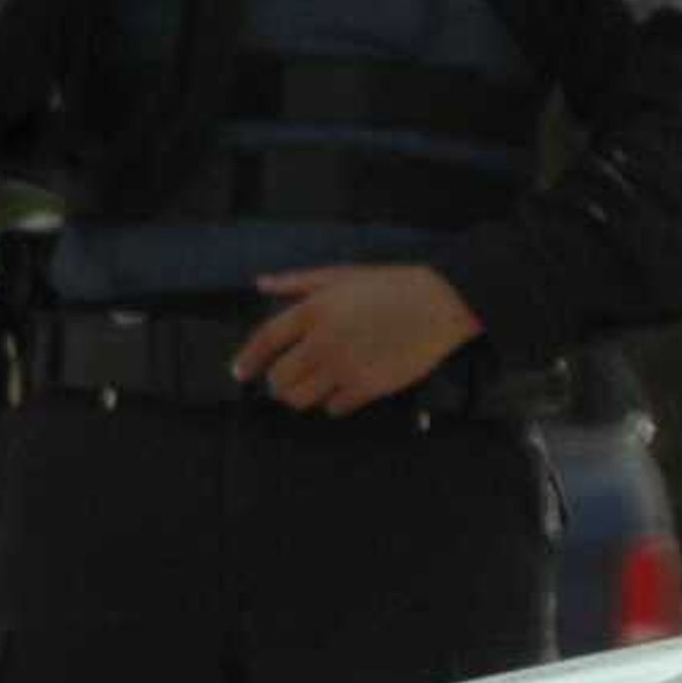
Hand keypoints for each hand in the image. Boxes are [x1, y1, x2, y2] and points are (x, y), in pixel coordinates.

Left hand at [231, 265, 482, 413]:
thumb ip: (299, 281)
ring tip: (311, 387)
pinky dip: (332, 403)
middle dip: (277, 382)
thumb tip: (261, 283)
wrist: (442, 304)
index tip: (239, 373)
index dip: (248, 359)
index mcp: (314, 311)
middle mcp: (323, 342)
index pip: (265, 340)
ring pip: (301, 398)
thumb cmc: (393, 286)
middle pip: (279, 378)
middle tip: (286, 379)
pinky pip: (334, 408)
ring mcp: (345, 368)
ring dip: (300, 396)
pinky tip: (342, 390)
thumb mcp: (343, 274)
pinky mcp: (369, 387)